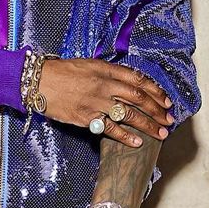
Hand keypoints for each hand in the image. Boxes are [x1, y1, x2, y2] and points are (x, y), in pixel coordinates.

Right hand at [37, 58, 173, 146]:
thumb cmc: (62, 72)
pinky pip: (110, 129)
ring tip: (161, 133)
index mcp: (106, 70)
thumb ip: (109, 73)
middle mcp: (104, 85)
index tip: (166, 101)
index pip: (138, 80)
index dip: (155, 91)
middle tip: (169, 119)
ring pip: (129, 114)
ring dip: (148, 125)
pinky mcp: (87, 117)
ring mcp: (96, 102)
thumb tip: (128, 82)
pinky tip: (137, 143)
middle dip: (157, 110)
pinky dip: (125, 137)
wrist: (39, 82)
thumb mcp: (89, 65)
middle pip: (138, 98)